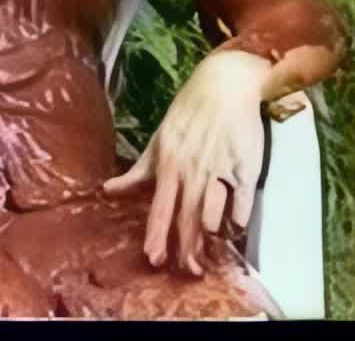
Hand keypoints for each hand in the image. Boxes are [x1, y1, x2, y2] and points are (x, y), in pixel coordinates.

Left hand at [104, 49, 278, 275]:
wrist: (226, 84)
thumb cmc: (190, 111)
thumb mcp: (159, 139)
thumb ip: (139, 171)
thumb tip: (109, 190)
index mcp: (169, 163)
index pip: (160, 207)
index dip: (157, 234)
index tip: (154, 258)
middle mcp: (192, 170)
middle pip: (187, 219)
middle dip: (187, 248)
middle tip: (190, 269)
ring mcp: (219, 169)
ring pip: (212, 215)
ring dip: (211, 236)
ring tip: (211, 249)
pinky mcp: (246, 168)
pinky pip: (241, 205)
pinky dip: (237, 221)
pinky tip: (235, 229)